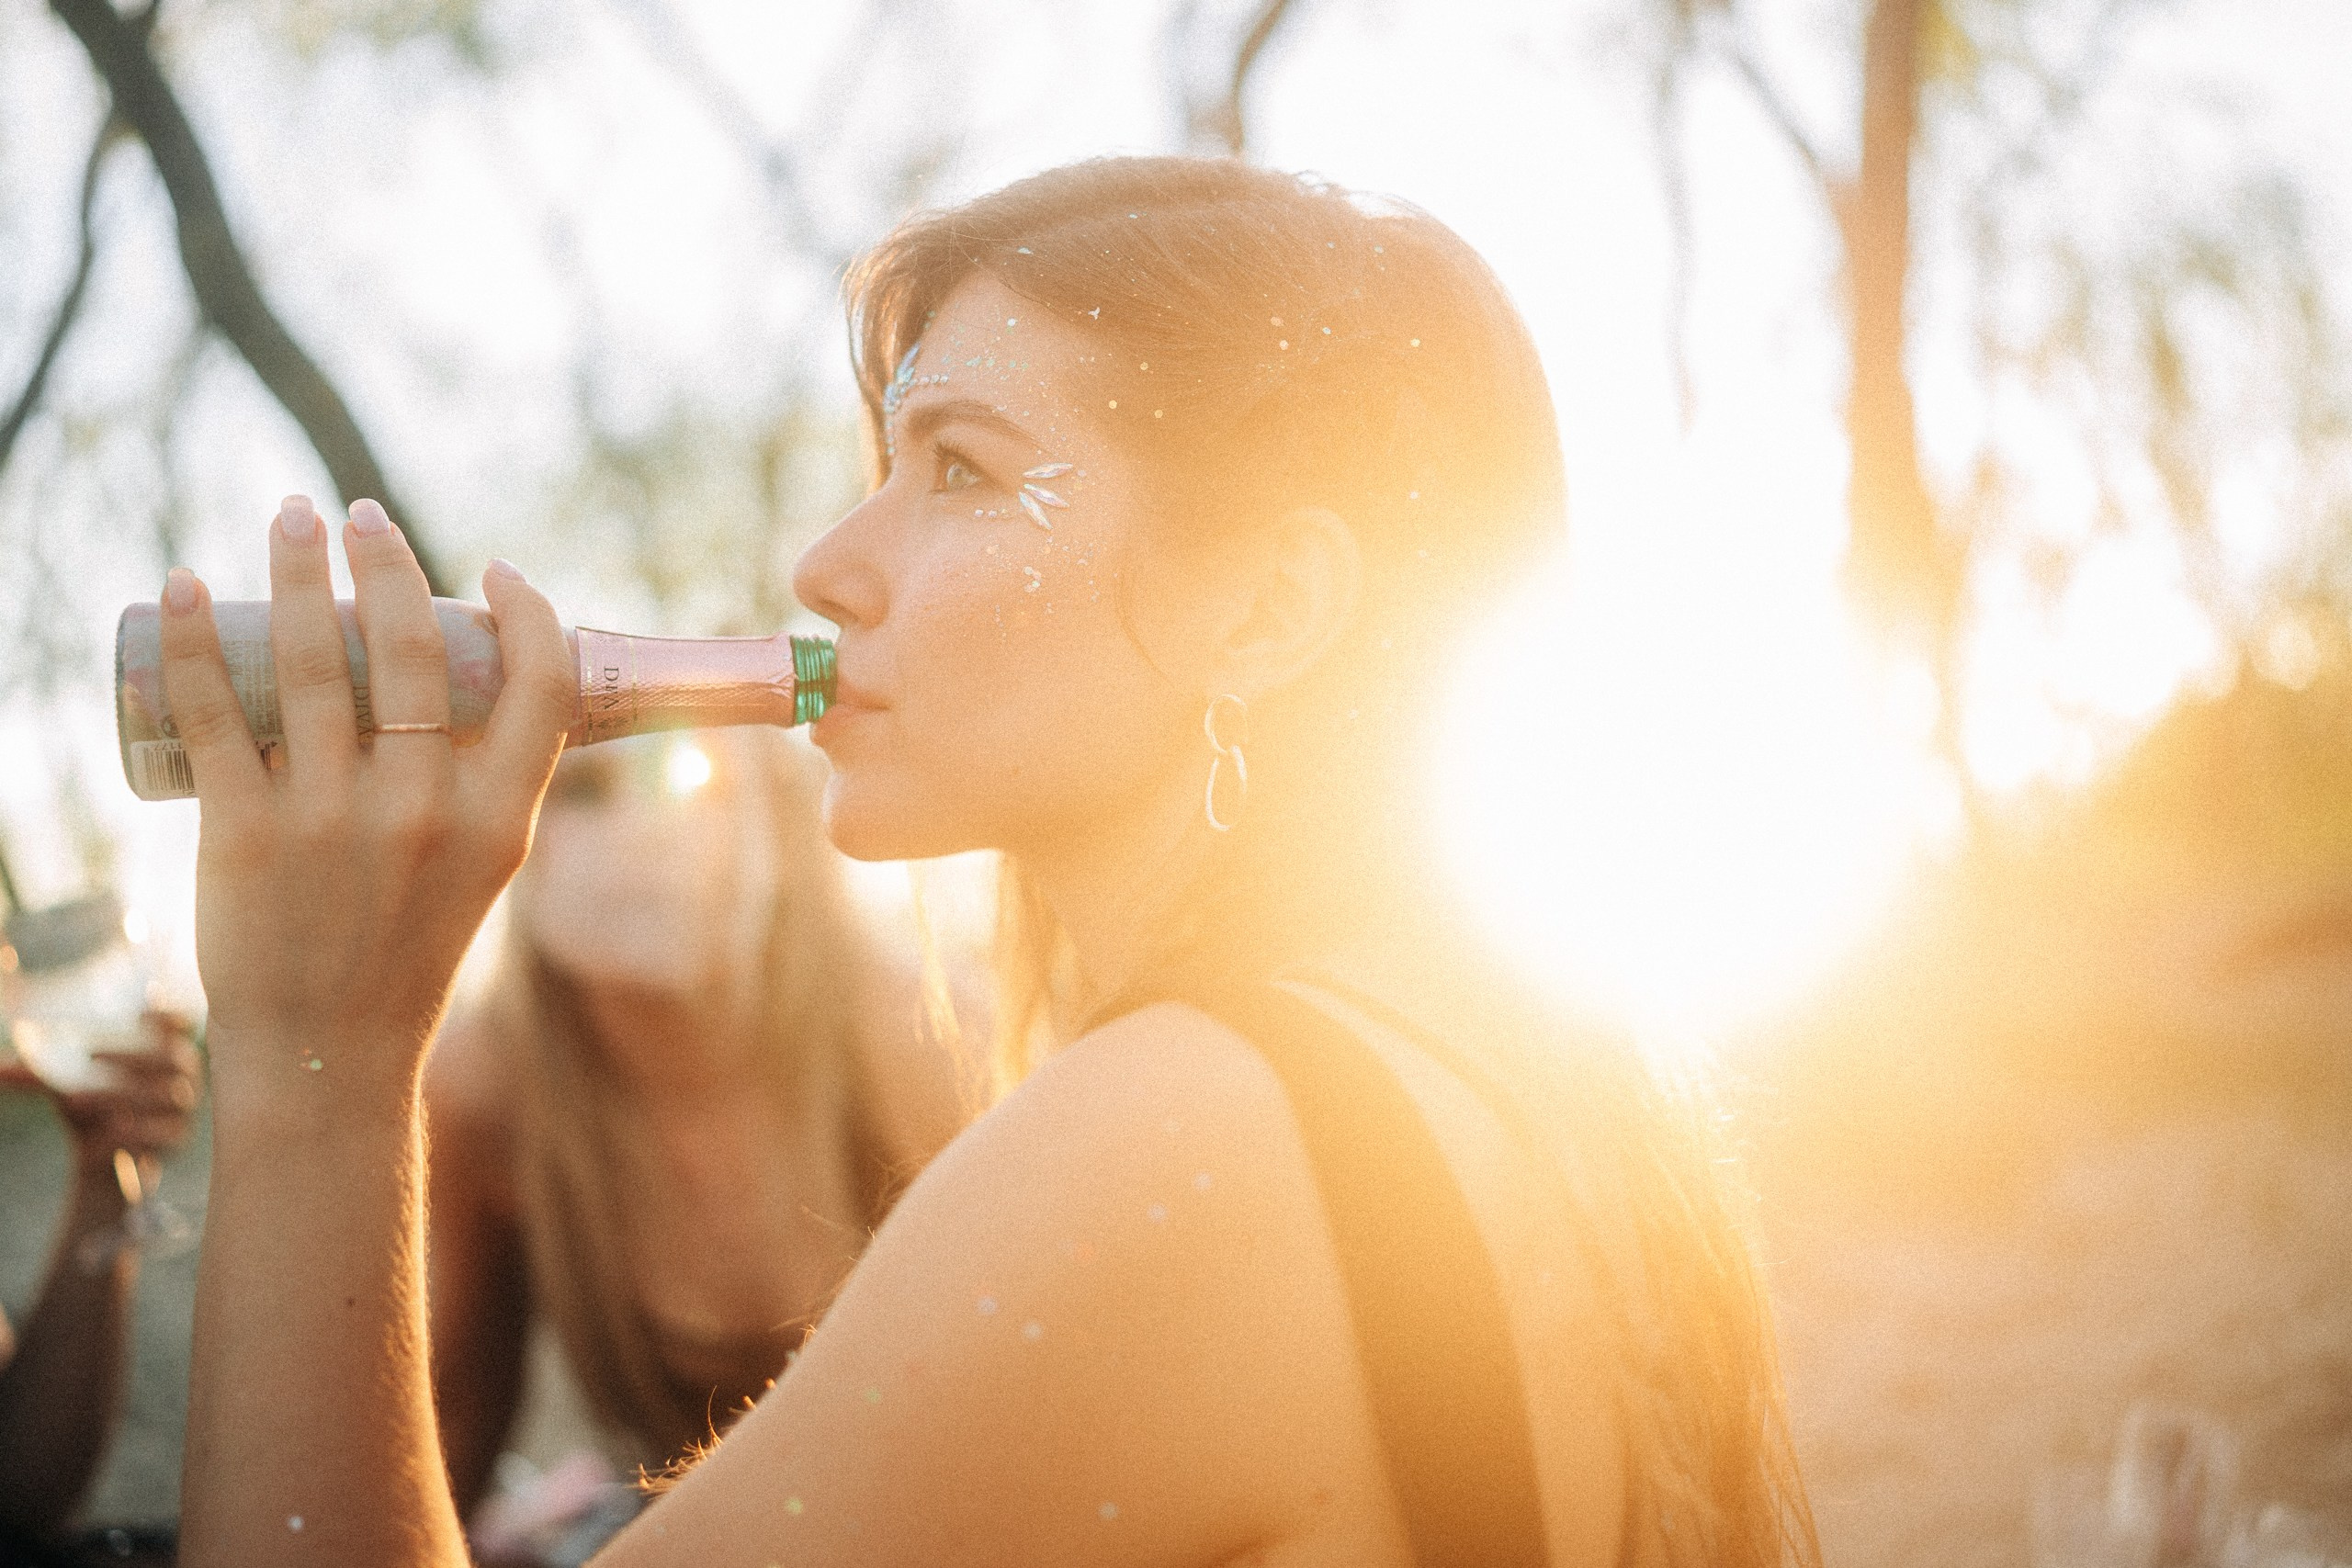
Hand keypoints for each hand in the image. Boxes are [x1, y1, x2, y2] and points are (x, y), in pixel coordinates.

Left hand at [0, 1011, 202, 1180]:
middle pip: (171, 1054)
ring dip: (116, 1094)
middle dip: (130, 1052)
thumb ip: (36, 1073)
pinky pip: (165, 1132)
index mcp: (162, 1049)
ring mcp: (183, 1107)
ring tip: (73, 1099)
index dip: (169, 1012)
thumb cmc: (88, 1106)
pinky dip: (135, 1131)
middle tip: (90, 1054)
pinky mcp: (177, 1139)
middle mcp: (182, 1074)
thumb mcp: (63, 1083)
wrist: (100, 1155)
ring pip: (164, 1095)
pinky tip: (106, 1132)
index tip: (140, 1011)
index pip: (180, 1022)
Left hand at [156, 497, 572, 1099]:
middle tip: (359, 515)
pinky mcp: (245, 833)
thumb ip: (485, 783)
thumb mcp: (484, 867)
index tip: (493, 570)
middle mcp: (424, 810)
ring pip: (311, 658)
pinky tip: (179, 586)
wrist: (330, 1054)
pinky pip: (215, 712)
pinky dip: (191, 639)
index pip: (541, 683)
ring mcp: (332, 820)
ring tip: (290, 518)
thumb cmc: (409, 948)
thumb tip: (467, 681)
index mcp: (501, 819)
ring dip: (295, 567)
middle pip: (414, 646)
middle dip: (386, 558)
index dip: (526, 612)